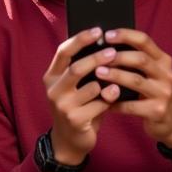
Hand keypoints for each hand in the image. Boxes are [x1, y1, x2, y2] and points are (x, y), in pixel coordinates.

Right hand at [43, 27, 118, 164]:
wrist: (70, 141)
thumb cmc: (78, 107)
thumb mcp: (75, 87)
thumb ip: (83, 70)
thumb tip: (106, 45)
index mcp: (51, 77)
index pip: (63, 52)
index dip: (80, 39)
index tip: (98, 30)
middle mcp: (53, 90)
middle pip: (76, 68)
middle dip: (97, 58)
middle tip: (114, 51)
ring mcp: (62, 106)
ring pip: (91, 87)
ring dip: (107, 82)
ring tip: (120, 79)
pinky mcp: (74, 120)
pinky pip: (98, 105)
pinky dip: (109, 100)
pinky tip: (116, 97)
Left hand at [94, 28, 171, 145]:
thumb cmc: (155, 93)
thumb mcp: (153, 74)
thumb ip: (137, 62)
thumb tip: (105, 47)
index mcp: (163, 61)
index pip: (145, 41)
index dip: (126, 36)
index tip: (107, 35)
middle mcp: (166, 74)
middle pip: (140, 59)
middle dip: (117, 57)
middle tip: (98, 57)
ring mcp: (164, 93)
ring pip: (135, 80)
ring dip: (114, 76)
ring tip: (97, 73)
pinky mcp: (158, 111)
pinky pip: (131, 105)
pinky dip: (115, 102)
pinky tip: (102, 101)